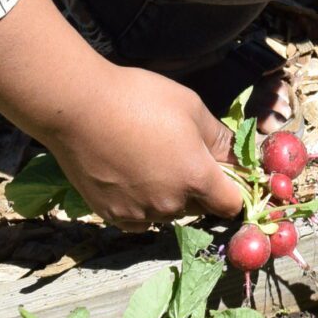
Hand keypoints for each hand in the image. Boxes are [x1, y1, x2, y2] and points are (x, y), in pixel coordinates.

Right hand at [44, 65, 248, 232]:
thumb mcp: (191, 107)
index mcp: (196, 177)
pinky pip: (139, 219)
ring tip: (149, 161)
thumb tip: (238, 156)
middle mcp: (170, 204)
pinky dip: (141, 205)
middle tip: (180, 157)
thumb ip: (220, 138)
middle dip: (198, 189)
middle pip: (199, 208)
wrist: (80, 107)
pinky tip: (131, 177)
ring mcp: (139, 213)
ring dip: (168, 196)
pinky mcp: (111, 215)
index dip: (232, 190)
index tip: (224, 174)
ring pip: (168, 213)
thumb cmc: (140, 98)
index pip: (230, 204)